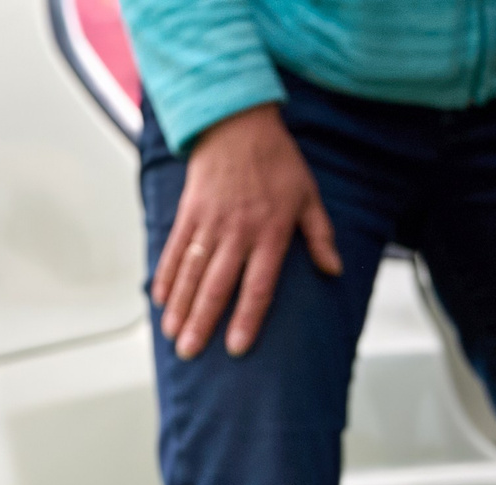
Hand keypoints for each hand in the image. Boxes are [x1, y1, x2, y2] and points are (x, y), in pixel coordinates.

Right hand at [152, 103, 342, 359]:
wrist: (237, 121)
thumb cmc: (276, 159)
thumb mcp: (308, 195)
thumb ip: (320, 235)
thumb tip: (334, 269)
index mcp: (270, 232)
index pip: (258, 285)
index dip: (246, 318)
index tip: (236, 347)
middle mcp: (237, 231)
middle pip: (217, 285)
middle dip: (203, 321)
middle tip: (191, 352)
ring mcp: (209, 222)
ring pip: (192, 272)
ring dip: (181, 306)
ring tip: (172, 335)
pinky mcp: (190, 212)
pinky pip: (176, 249)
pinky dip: (167, 275)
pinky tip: (161, 300)